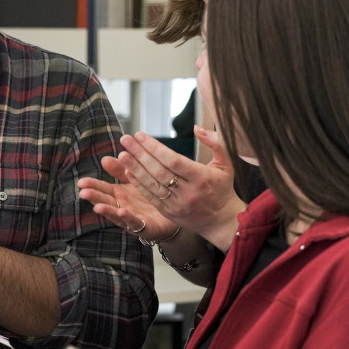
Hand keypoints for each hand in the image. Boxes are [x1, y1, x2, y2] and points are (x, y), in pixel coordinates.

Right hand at [79, 158, 181, 243]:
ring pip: (117, 214)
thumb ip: (120, 170)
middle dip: (94, 197)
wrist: (173, 213)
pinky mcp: (144, 227)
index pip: (103, 188)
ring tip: (98, 206)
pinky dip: (128, 218)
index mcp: (120, 194)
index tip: (81, 182)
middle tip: (83, 193)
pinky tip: (122, 211)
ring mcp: (132, 218)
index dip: (92, 185)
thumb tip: (104, 158)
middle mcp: (122, 206)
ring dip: (107, 211)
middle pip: (106, 201)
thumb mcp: (134, 180)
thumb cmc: (149, 196)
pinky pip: (135, 222)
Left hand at [100, 127, 245, 251]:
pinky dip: (139, 184)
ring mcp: (178, 204)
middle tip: (126, 140)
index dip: (155, 147)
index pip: (173, 160)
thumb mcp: (226, 163)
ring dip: (135, 168)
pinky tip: (128, 172)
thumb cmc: (223, 188)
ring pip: (152, 184)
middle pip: (159, 171)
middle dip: (140, 154)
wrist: (223, 221)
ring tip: (122, 154)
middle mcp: (188, 192)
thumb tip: (197, 127)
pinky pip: (151, 197)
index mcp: (201, 177)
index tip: (140, 135)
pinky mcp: (170, 213)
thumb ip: (215, 142)